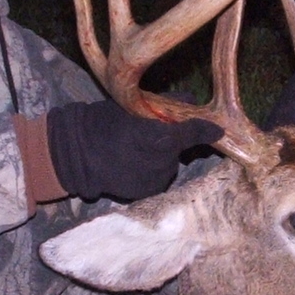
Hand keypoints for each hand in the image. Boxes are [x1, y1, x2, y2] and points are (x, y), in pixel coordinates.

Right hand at [44, 99, 222, 200]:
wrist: (76, 154)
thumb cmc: (102, 124)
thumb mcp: (132, 106)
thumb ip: (166, 104)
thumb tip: (191, 101)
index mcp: (160, 138)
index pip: (193, 133)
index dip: (206, 131)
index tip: (218, 131)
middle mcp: (162, 163)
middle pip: (179, 151)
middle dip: (173, 143)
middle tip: (151, 135)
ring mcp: (154, 181)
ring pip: (168, 165)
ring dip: (160, 158)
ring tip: (135, 151)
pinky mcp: (145, 193)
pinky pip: (155, 178)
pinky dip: (149, 171)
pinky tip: (131, 164)